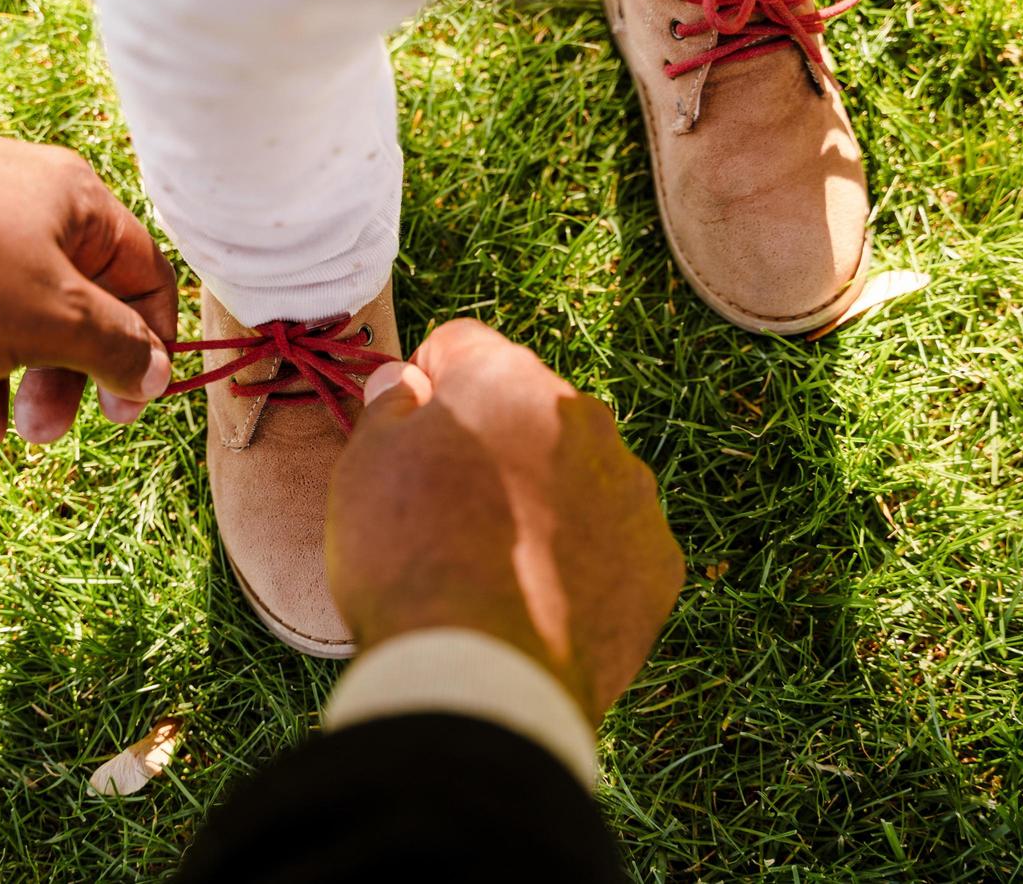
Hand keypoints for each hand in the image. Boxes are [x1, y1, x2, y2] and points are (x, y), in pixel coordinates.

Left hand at [0, 136, 176, 450]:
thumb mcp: (54, 322)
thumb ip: (117, 348)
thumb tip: (155, 372)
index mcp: (72, 200)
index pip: (142, 273)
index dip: (149, 344)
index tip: (132, 404)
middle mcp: (17, 205)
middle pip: (68, 309)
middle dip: (53, 383)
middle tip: (40, 430)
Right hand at [326, 319, 684, 722]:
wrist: (480, 674)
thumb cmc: (408, 557)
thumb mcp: (364, 466)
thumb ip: (387, 407)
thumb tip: (403, 381)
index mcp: (509, 380)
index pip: (461, 347)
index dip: (426, 386)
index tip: (407, 434)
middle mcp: (586, 420)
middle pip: (528, 411)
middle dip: (492, 443)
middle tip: (445, 510)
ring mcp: (632, 493)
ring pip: (578, 476)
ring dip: (542, 500)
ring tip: (494, 566)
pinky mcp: (658, 563)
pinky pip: (614, 543)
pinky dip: (582, 561)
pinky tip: (539, 601)